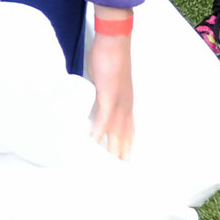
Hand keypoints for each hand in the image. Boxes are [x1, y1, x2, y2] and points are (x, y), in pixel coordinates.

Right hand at [87, 21, 134, 159]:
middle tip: (117, 178)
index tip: (123, 165)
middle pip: (125, 139)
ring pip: (116, 134)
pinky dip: (98, 132)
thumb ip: (100, 94)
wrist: (115, 41)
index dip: (126, 149)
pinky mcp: (108, 96)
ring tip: (105, 170)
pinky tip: (92, 143)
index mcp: (126, 105)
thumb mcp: (106, 81)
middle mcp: (125, 108)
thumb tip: (90, 102)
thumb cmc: (110, 57)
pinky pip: (103, 119)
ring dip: (110, 151)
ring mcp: (118, 103)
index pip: (129, 133)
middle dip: (121, 158)